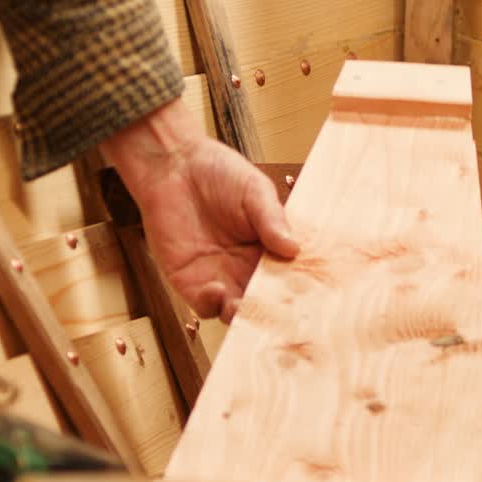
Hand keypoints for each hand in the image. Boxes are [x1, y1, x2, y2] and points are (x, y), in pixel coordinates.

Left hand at [101, 100, 298, 322]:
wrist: (172, 165)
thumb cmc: (218, 173)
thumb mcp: (255, 191)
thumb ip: (272, 219)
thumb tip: (294, 249)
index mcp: (268, 249)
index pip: (288, 277)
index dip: (298, 289)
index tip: (309, 296)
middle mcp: (246, 269)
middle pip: (265, 301)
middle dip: (274, 311)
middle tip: (282, 315)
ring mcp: (219, 278)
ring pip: (238, 312)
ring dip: (246, 316)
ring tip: (250, 308)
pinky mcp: (189, 281)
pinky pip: (206, 306)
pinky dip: (215, 306)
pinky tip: (220, 291)